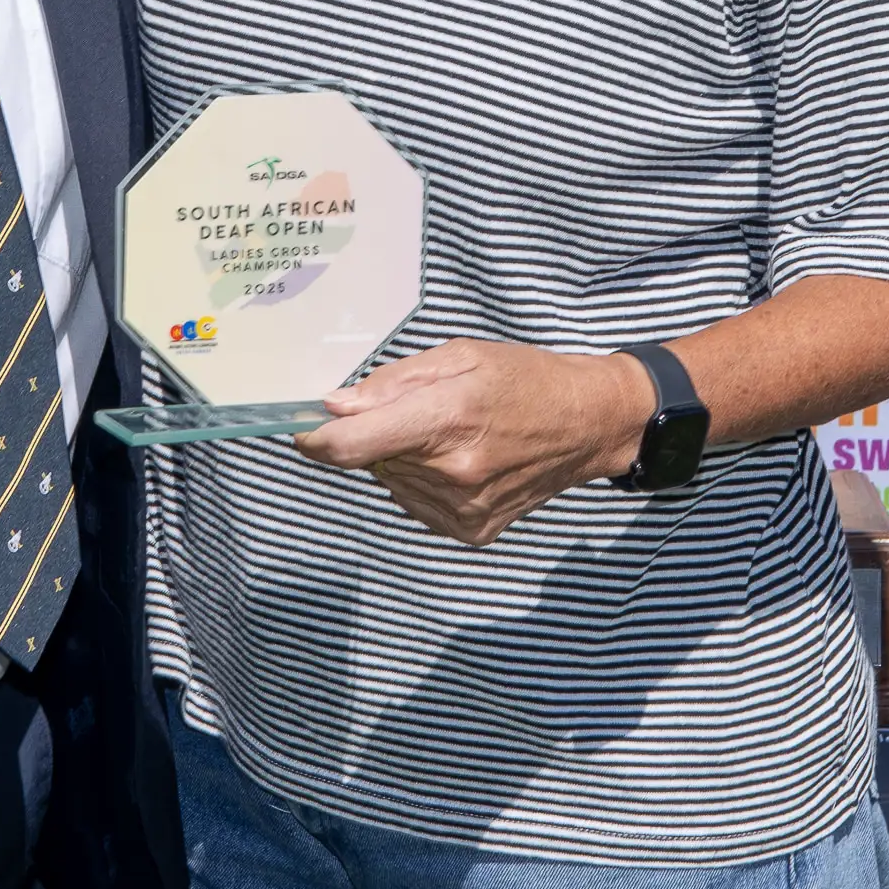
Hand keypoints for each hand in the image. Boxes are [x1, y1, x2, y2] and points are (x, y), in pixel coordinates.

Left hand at [295, 340, 652, 545]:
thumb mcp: (460, 357)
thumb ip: (392, 383)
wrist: (587, 425)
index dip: (317, 440)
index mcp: (449, 418)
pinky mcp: (472, 532)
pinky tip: (461, 462)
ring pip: (392, 483)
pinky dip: (424, 482)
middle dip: (376, 435)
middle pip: (371, 460)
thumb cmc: (524, 379)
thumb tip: (336, 405)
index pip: (353, 445)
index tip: (301, 431)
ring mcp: (464, 509)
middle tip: (416, 412)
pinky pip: (417, 505)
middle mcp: (454, 472)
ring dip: (402, 460)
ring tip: (450, 435)